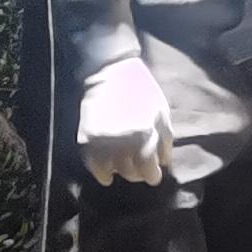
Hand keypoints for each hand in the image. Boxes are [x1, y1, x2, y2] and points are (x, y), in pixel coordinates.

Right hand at [77, 58, 173, 185]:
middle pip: (130, 171)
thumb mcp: (161, 112)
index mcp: (143, 134)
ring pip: (111, 170)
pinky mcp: (86, 138)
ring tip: (125, 171)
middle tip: (141, 172)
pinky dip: (100, 172)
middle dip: (139, 174)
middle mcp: (121, 141)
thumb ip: (165, 138)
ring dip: (120, 173)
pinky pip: (92, 164)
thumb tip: (165, 161)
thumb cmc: (142, 91)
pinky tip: (107, 175)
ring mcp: (102, 140)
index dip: (152, 175)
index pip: (148, 166)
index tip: (155, 177)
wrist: (111, 74)